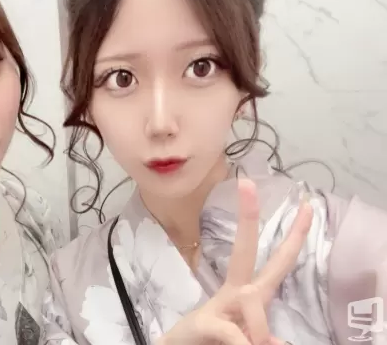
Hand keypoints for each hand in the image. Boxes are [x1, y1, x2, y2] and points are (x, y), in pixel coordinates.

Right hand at [157, 179, 312, 344]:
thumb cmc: (215, 340)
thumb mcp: (247, 334)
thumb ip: (261, 331)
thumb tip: (280, 341)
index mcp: (249, 290)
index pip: (277, 260)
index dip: (295, 234)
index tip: (308, 206)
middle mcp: (235, 290)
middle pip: (245, 249)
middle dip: (248, 217)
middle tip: (247, 183)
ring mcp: (218, 304)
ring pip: (251, 296)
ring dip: (259, 326)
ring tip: (257, 344)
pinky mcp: (203, 323)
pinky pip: (232, 331)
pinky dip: (244, 341)